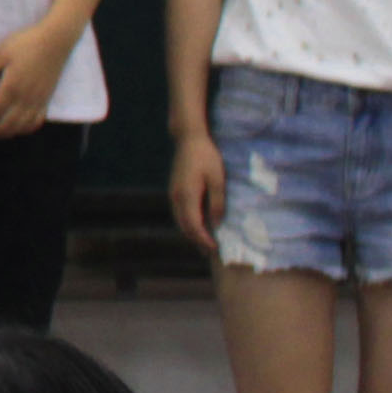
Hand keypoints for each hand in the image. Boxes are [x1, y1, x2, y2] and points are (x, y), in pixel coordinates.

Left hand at [0, 20, 77, 139]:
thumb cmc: (25, 44)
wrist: (54, 41)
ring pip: (21, 127)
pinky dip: (24, 129)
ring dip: (5, 134)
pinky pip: (36, 122)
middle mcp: (26, 99)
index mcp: (12, 87)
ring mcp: (38, 101)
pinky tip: (15, 127)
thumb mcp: (0, 52)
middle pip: (6, 125)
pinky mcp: (46, 100)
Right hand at [169, 132, 224, 250]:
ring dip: (191, 233)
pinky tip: (197, 226)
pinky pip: (179, 213)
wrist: (189, 139)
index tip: (215, 249)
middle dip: (197, 241)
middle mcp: (177, 197)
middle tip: (210, 252)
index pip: (194, 225)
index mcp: (187, 195)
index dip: (204, 240)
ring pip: (180, 220)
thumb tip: (216, 224)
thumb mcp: (218, 179)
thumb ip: (217, 203)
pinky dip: (188, 224)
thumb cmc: (207, 157)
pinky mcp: (174, 190)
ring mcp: (173, 194)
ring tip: (204, 243)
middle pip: (184, 226)